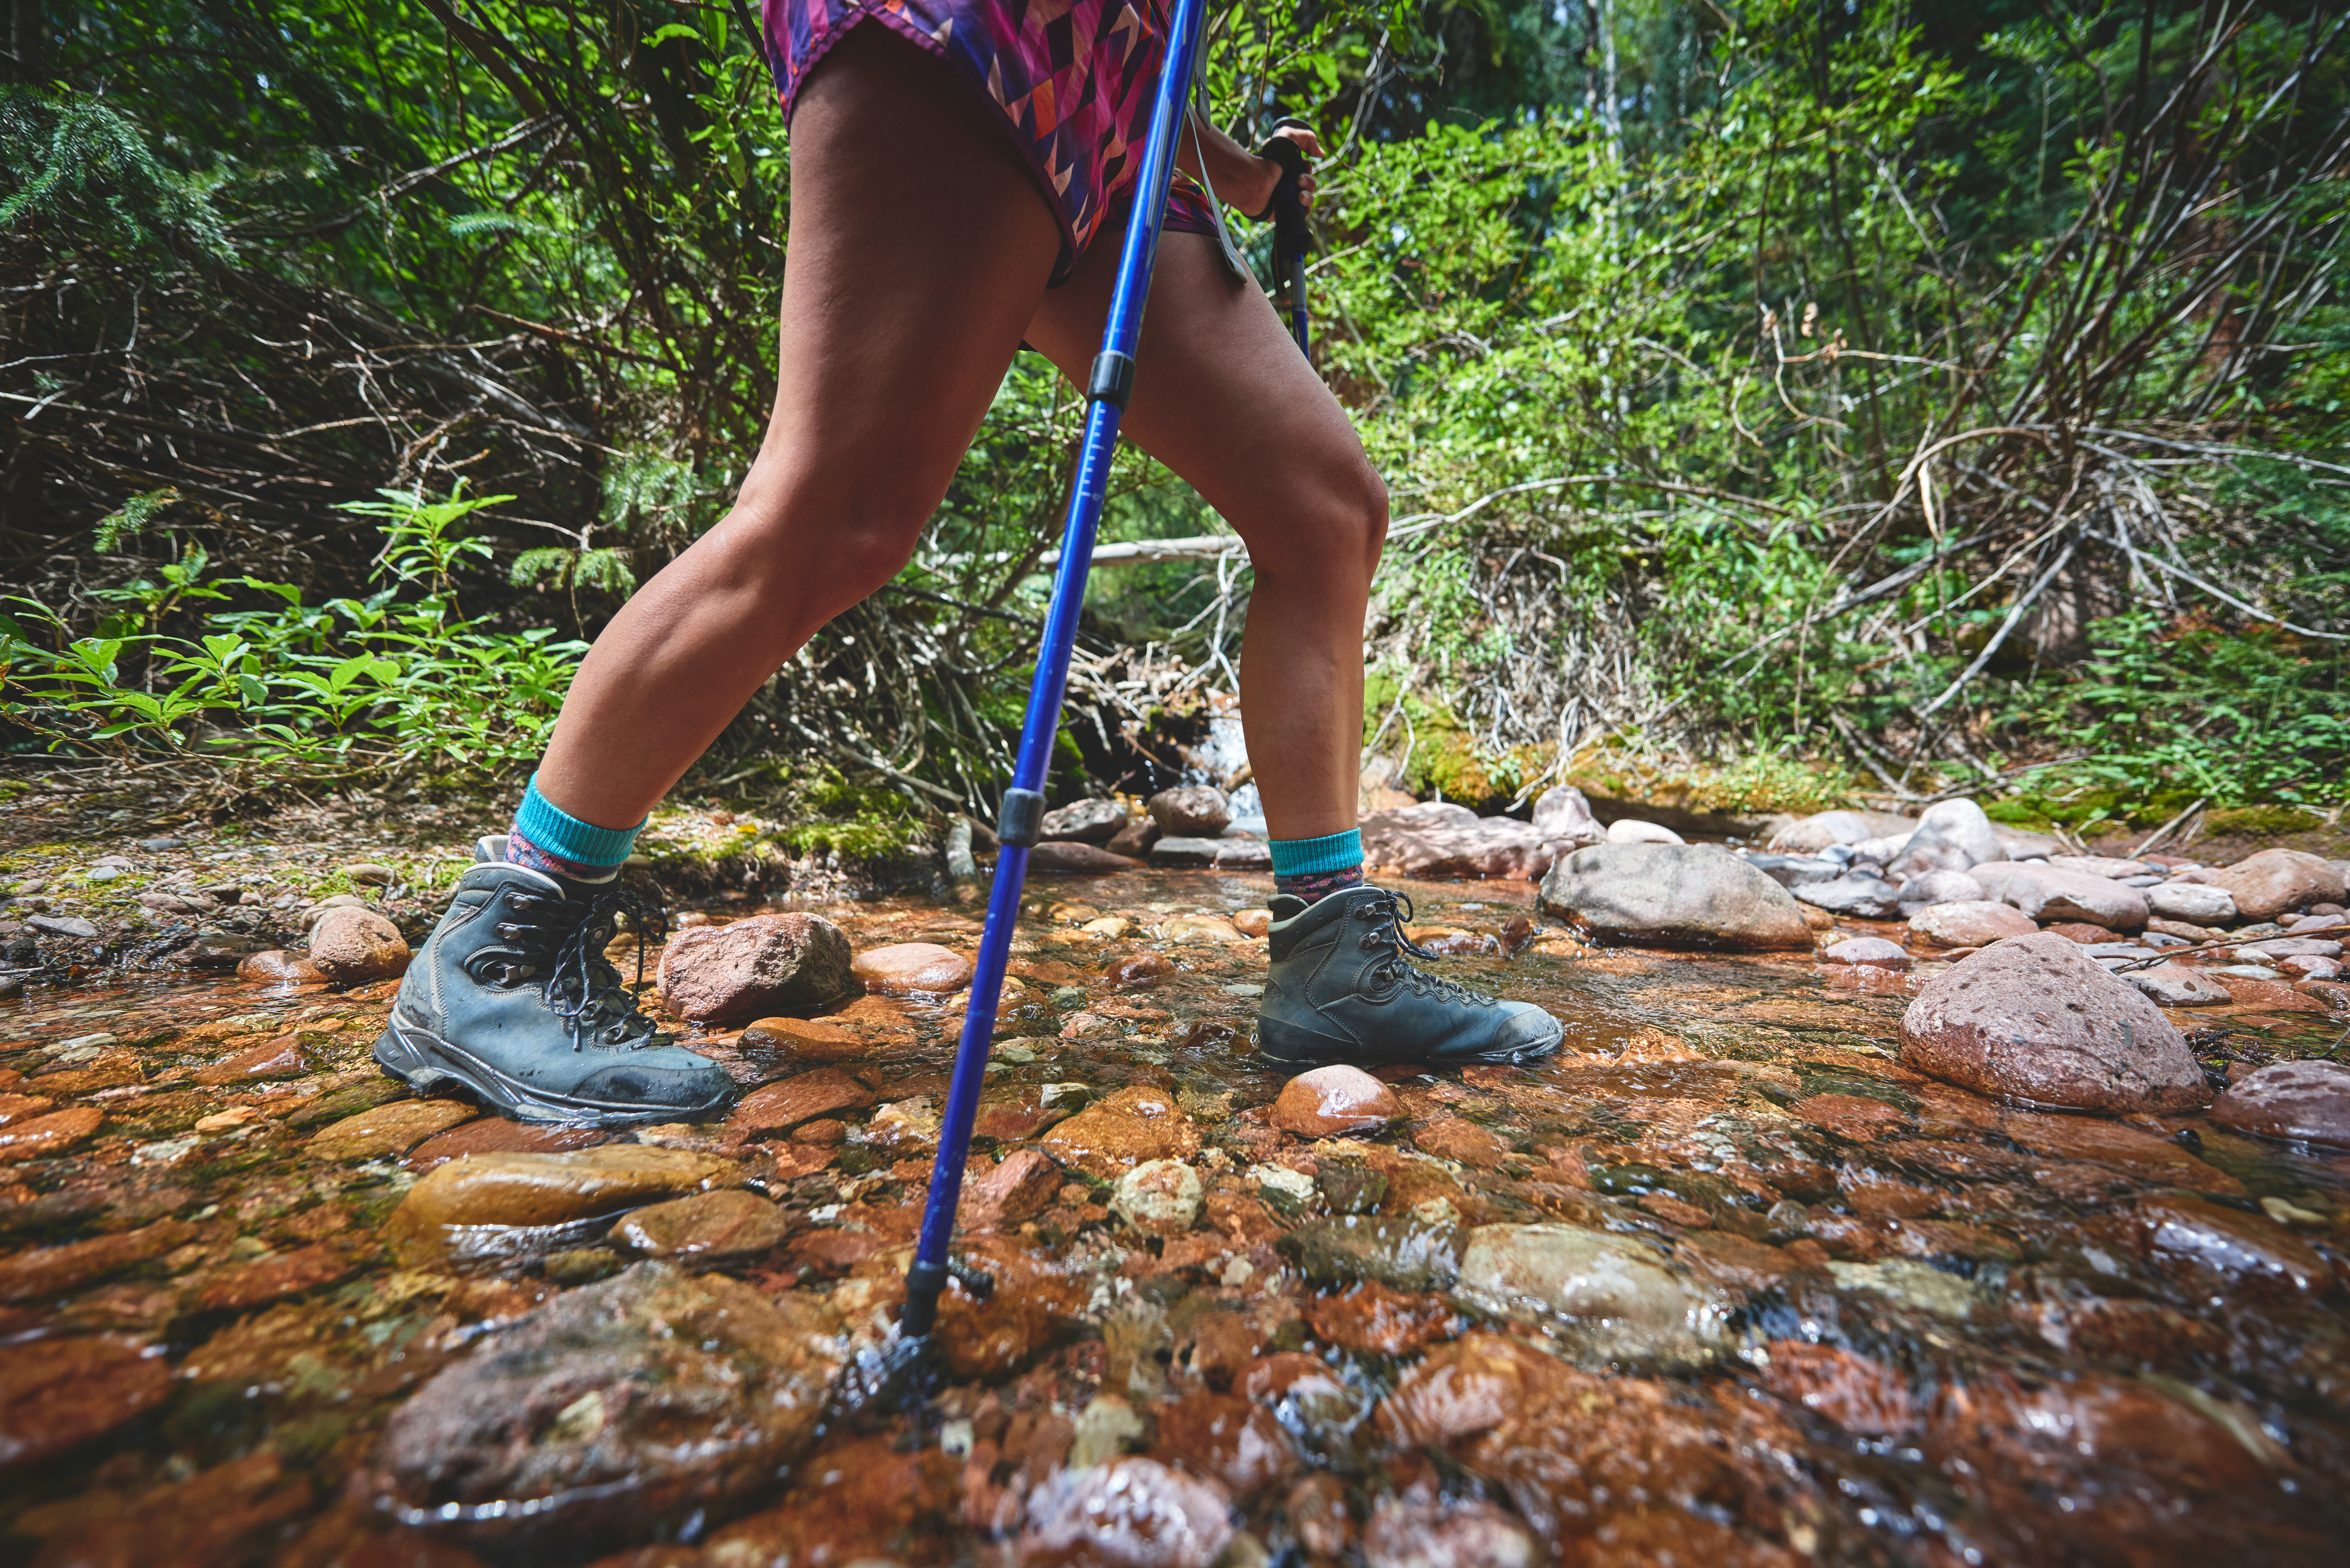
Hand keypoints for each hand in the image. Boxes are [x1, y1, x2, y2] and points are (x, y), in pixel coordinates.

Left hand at [1196, 119, 1321, 217]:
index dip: (1308, 167)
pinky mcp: (1284, 211)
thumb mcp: (1289, 137)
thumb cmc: (1269, 158)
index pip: (1306, 169)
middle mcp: (1286, 182)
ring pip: (1308, 199)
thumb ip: (1307, 138)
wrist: (1255, 182)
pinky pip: (1302, 214)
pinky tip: (1301, 205)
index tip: (1304, 165)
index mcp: (1287, 167)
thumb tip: (1320, 154)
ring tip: (1299, 195)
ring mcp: (1285, 197)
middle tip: (1299, 180)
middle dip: (1309, 181)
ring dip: (1308, 196)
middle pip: (1309, 184)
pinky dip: (1306, 211)